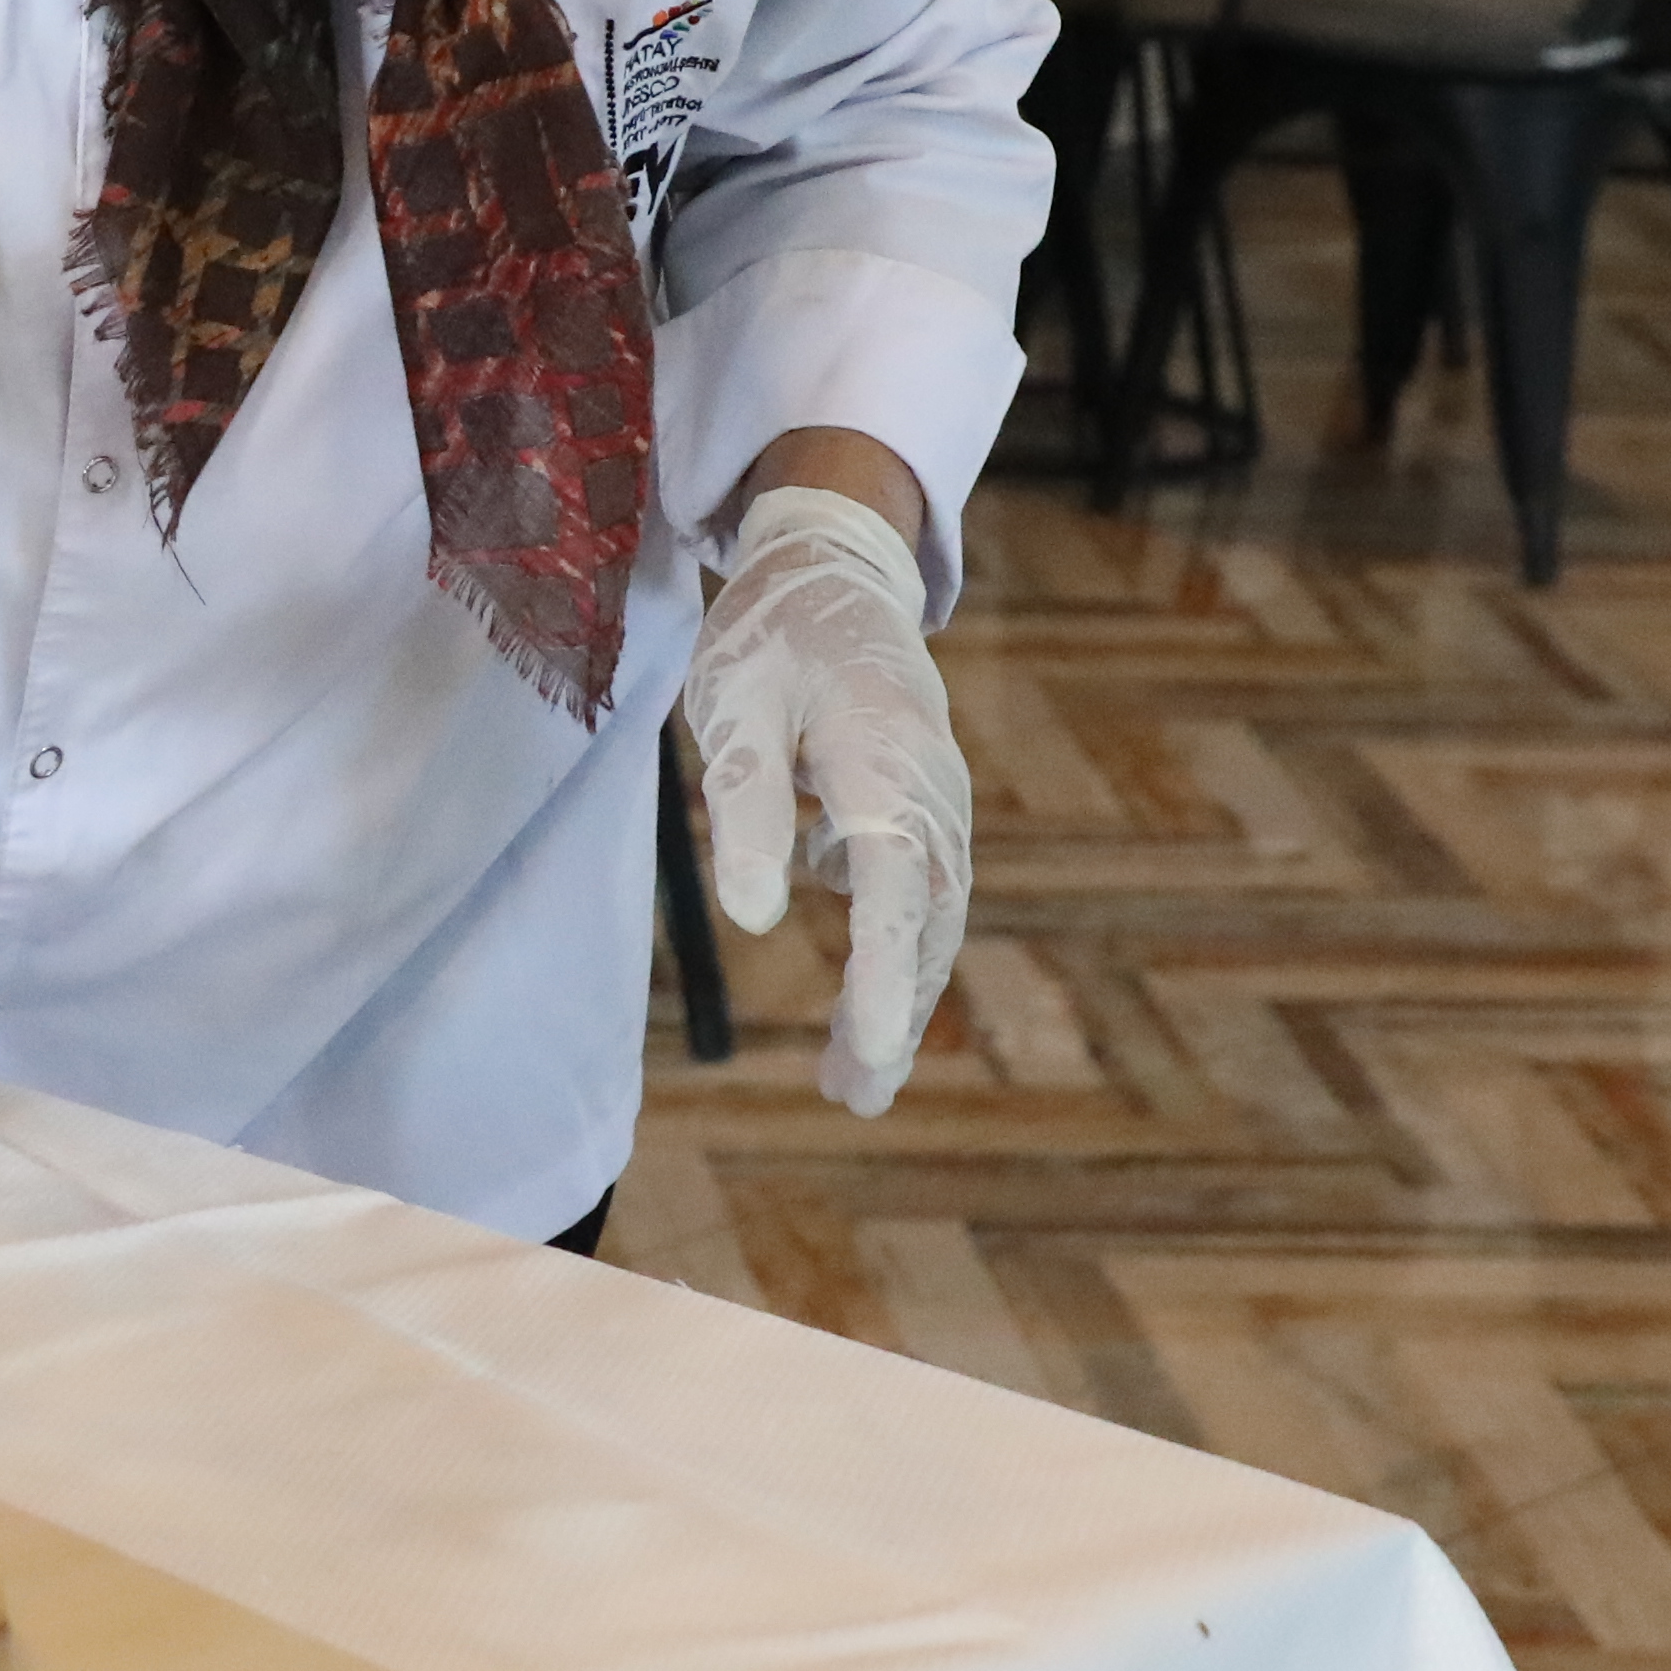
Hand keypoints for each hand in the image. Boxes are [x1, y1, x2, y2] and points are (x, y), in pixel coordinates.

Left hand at [681, 480, 974, 1116]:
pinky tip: (859, 1015)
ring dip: (900, 998)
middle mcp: (929, 787)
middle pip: (928, 917)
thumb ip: (744, 803)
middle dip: (896, 1012)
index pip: (894, 880)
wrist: (833, 571)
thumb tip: (758, 918)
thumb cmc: (771, 636)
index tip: (868, 1045)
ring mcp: (937, 799)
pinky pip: (920, 897)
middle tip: (854, 1098)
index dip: (882, 970)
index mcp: (881, 756)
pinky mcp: (922, 810)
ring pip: (932, 916)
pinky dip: (899, 959)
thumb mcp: (733, 704)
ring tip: (855, 1083)